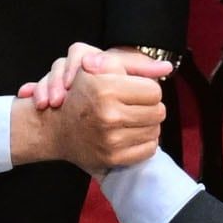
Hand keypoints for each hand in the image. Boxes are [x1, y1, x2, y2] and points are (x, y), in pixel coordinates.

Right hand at [9, 45, 168, 172]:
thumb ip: (134, 63)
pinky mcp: (112, 158)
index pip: (154, 91)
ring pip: (155, 131)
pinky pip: (148, 150)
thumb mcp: (101, 67)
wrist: (55, 127)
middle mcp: (108, 115)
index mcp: (105, 89)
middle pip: (158, 112)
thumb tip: (166, 66)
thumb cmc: (81, 92)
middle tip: (134, 106)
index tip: (135, 91)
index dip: (147, 89)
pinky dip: (143, 142)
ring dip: (147, 125)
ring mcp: (110, 139)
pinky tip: (129, 134)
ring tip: (130, 119)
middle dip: (149, 107)